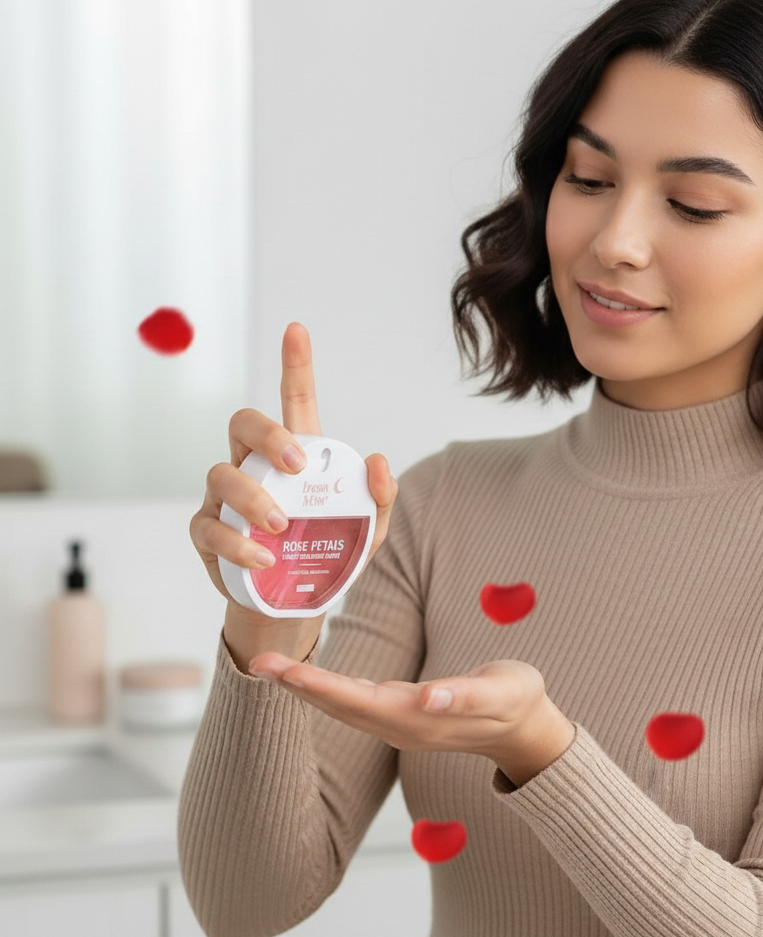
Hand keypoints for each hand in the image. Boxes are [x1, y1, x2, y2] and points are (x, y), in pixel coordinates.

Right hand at [188, 322, 398, 667]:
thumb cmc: (327, 553)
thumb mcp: (366, 529)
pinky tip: (263, 556)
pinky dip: (236, 542)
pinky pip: (210, 527)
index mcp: (295, 457)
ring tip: (282, 524)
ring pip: (220, 474)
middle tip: (296, 466)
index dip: (295, 365)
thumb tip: (380, 461)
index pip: (293, 401)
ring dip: (252, 497)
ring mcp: (225, 500)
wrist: (293, 605)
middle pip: (243, 425)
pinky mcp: (208, 534)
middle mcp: (254, 468)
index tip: (297, 330)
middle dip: (267, 435)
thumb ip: (378, 497)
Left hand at [248, 652, 576, 787]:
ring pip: (343, 706)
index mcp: (420, 718)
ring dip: (306, 688)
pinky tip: (309, 678)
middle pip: (340, 706)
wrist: (526, 728)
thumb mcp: (501, 694)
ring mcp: (401, 722)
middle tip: (259, 662)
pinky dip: (327, 689)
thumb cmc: (516, 701)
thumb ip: (465, 697)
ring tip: (272, 667)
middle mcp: (402, 725)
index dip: (320, 687)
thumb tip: (428, 698)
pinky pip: (356, 702)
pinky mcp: (404, 713)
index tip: (286, 672)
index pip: (358, 702)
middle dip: (298, 686)